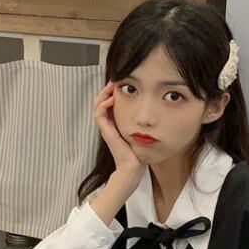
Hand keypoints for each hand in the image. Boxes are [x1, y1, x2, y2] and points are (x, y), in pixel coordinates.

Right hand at [93, 80, 145, 195]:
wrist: (133, 167)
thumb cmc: (138, 152)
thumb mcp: (139, 133)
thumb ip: (140, 123)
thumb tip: (150, 114)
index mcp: (115, 124)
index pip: (108, 104)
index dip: (111, 93)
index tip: (120, 84)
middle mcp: (108, 125)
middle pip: (101, 102)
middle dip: (107, 90)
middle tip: (115, 81)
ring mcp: (106, 128)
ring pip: (97, 105)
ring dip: (104, 93)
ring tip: (112, 86)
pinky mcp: (105, 131)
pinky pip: (99, 113)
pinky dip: (104, 104)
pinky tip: (112, 99)